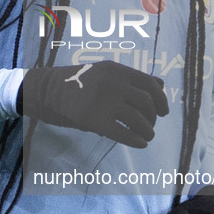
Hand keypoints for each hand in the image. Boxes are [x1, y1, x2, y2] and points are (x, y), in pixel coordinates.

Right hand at [17, 61, 168, 147]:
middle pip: (146, 103)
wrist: (48, 91)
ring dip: (147, 131)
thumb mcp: (106, 72)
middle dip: (153, 117)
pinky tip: (140, 144)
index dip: (161, 100)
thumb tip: (161, 85)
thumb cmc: (79, 82)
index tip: (164, 111)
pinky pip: (124, 134)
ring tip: (147, 136)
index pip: (149, 84)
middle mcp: (113, 84)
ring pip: (138, 120)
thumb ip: (132, 78)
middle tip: (151, 126)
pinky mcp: (95, 121)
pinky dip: (136, 140)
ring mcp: (104, 102)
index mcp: (117, 70)